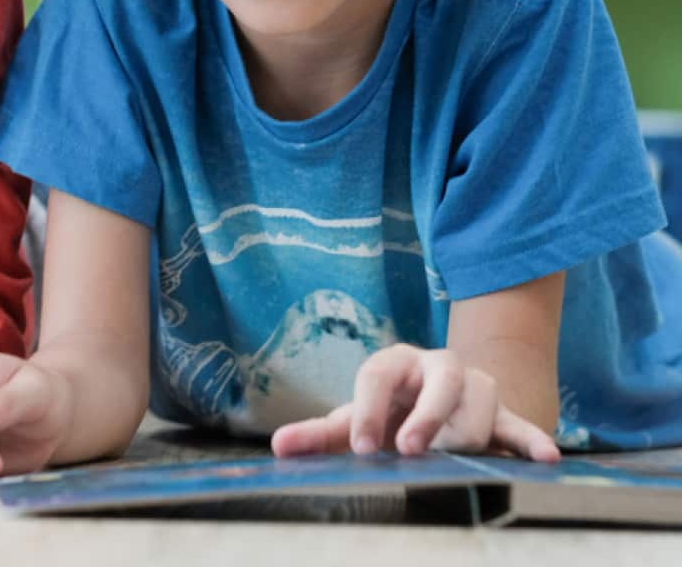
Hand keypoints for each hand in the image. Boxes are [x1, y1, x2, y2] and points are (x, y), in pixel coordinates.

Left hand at [270, 343, 559, 462]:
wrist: (438, 401)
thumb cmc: (389, 411)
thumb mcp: (355, 419)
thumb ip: (319, 434)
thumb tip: (279, 446)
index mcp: (394, 363)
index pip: (378, 373)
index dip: (368, 408)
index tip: (363, 448)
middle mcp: (436, 367)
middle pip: (439, 379)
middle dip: (426, 414)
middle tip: (411, 449)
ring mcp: (474, 387)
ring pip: (478, 402)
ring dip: (465, 434)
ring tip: (453, 459)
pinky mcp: (503, 413)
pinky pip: (521, 425)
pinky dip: (532, 440)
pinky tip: (545, 458)